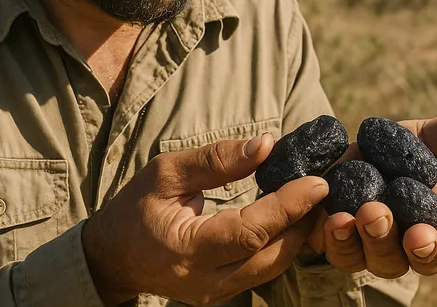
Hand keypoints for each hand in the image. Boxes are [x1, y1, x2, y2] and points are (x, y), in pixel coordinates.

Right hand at [82, 132, 327, 305]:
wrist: (112, 256)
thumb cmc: (136, 207)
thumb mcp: (167, 172)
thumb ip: (215, 160)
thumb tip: (266, 145)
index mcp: (186, 250)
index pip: (251, 231)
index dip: (288, 206)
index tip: (317, 181)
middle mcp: (204, 282)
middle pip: (271, 256)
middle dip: (303, 222)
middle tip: (324, 187)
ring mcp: (215, 294)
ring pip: (272, 268)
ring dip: (297, 234)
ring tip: (313, 199)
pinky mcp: (222, 294)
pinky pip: (262, 271)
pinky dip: (281, 244)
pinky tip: (292, 217)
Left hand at [306, 104, 436, 278]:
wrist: (344, 154)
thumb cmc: (393, 149)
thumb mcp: (420, 137)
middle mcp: (409, 243)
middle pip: (421, 259)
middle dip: (419, 248)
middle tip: (415, 233)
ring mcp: (374, 250)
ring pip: (381, 260)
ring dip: (377, 240)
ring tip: (369, 213)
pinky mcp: (340, 247)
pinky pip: (340, 254)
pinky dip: (339, 240)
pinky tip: (336, 220)